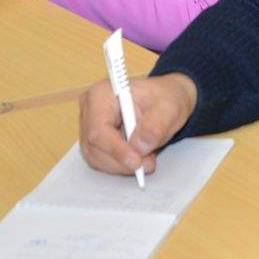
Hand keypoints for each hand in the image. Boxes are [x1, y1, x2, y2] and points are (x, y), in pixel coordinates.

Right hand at [79, 73, 197, 177]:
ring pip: (97, 157)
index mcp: (101, 94)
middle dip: (122, 161)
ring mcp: (90, 126)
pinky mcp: (95, 140)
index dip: (115, 149)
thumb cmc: (163, 98)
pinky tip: (138, 157)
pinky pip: (101, 161)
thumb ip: (155, 126)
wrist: (164, 102)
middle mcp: (90, 109)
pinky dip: (120, 164)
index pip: (98, 129)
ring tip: (147, 158)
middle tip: (148, 163)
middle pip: (95, 146)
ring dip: (123, 165)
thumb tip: (139, 146)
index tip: (136, 161)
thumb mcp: (169, 108)